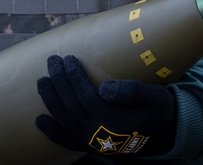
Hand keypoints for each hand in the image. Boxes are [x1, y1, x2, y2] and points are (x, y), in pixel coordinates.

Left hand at [36, 54, 176, 156]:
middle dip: (58, 81)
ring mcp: (91, 141)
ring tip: (42, 80)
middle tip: (51, 61)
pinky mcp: (88, 146)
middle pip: (70, 105)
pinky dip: (52, 131)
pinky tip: (39, 120)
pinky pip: (66, 140)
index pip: (85, 95)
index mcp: (112, 120)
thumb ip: (131, 91)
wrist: (162, 133)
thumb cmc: (156, 109)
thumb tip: (103, 87)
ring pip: (64, 119)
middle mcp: (97, 133)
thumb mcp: (153, 96)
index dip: (74, 76)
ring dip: (51, 99)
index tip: (68, 58)